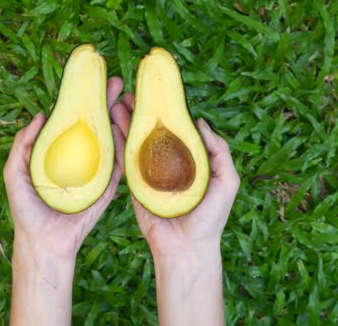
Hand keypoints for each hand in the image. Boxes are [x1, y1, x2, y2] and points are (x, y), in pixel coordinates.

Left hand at [3, 77, 125, 259]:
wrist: (44, 241)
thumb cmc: (26, 208)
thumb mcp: (15, 172)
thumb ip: (23, 144)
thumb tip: (39, 115)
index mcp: (61, 152)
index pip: (73, 120)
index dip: (81, 100)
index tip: (89, 80)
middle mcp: (81, 158)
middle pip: (96, 124)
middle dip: (105, 101)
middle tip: (114, 81)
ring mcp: (97, 172)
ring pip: (111, 140)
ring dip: (120, 118)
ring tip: (126, 99)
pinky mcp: (108, 188)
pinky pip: (119, 166)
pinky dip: (125, 148)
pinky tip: (128, 130)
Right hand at [111, 93, 238, 325]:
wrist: (186, 248)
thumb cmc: (211, 217)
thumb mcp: (227, 181)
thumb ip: (219, 151)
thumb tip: (200, 121)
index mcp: (189, 159)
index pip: (176, 128)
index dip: (167, 109)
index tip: (158, 89)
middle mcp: (168, 163)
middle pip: (152, 130)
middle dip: (142, 109)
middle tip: (132, 89)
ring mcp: (149, 173)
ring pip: (136, 140)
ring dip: (126, 120)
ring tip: (117, 100)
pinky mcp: (135, 185)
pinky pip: (125, 160)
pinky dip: (117, 141)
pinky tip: (111, 124)